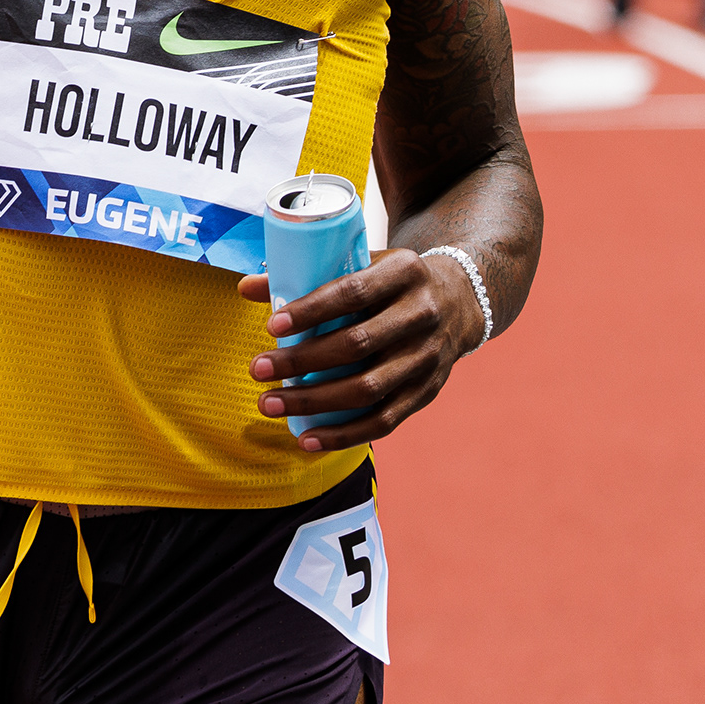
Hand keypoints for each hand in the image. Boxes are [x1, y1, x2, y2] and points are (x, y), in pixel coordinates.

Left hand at [238, 251, 485, 450]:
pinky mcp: (427, 392)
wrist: (458, 302)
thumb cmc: (390, 283)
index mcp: (405, 272)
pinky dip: (342, 435)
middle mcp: (422, 314)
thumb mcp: (363, 265)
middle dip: (301, 361)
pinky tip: (306, 438)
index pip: (354, 292)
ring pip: (368, 388)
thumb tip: (246, 288)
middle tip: (257, 370)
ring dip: (314, 402)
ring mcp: (428, 357)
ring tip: (270, 404)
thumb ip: (308, 275)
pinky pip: (383, 422)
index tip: (272, 326)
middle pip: (356, 344)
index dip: (312, 311)